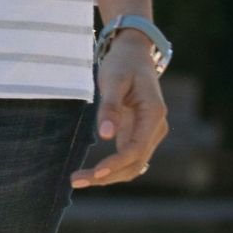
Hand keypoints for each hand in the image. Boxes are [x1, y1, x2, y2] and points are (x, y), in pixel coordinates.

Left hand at [72, 34, 168, 188]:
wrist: (134, 53)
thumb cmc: (124, 63)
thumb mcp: (114, 78)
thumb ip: (110, 106)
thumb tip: (105, 136)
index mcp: (154, 114)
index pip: (136, 149)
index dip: (116, 164)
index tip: (94, 172)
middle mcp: (156, 128)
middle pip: (135, 163)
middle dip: (107, 176)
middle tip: (76, 180)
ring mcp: (150, 133)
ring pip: (133, 165)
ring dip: (109, 176)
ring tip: (79, 179)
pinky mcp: (140, 134)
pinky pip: (128, 157)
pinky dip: (112, 167)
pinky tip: (92, 172)